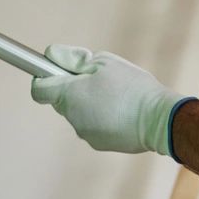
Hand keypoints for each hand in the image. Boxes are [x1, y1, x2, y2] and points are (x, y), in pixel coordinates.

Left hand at [30, 45, 189, 156]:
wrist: (159, 119)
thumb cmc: (131, 87)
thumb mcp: (102, 61)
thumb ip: (72, 58)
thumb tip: (50, 55)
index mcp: (68, 95)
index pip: (39, 89)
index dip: (44, 77)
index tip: (58, 70)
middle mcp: (72, 117)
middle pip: (61, 100)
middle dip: (74, 88)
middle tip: (99, 79)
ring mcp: (85, 133)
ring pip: (79, 113)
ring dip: (90, 103)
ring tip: (116, 96)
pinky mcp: (99, 144)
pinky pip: (93, 125)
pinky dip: (102, 118)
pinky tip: (122, 111)